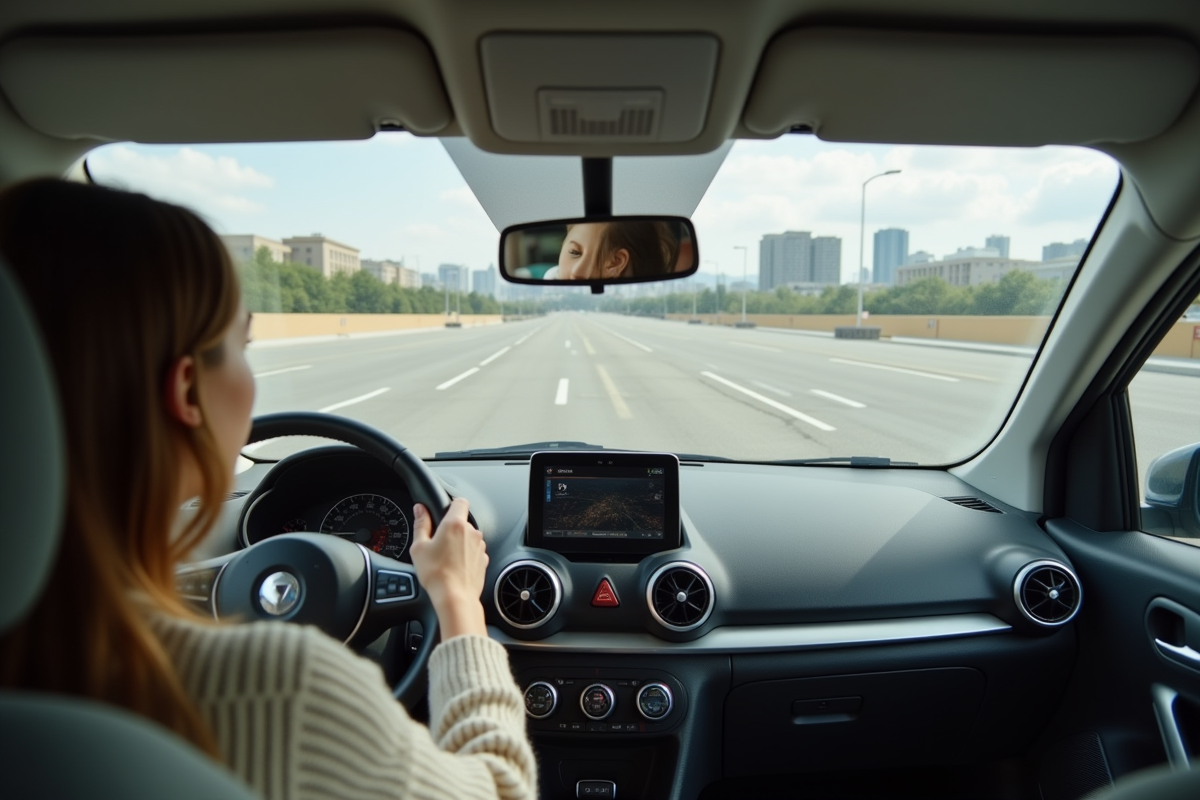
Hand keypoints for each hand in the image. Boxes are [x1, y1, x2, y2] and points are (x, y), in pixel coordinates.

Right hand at [409, 498, 487, 639]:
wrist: (455, 598)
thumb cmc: (437, 574)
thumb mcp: (419, 547)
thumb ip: (421, 524)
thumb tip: (420, 509)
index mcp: (455, 524)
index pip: (459, 501)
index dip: (451, 505)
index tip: (442, 513)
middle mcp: (472, 532)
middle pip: (462, 521)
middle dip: (451, 529)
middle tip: (437, 543)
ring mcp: (480, 547)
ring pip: (469, 537)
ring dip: (459, 543)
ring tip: (445, 558)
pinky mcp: (483, 560)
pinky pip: (474, 552)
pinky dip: (466, 556)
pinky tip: (454, 567)